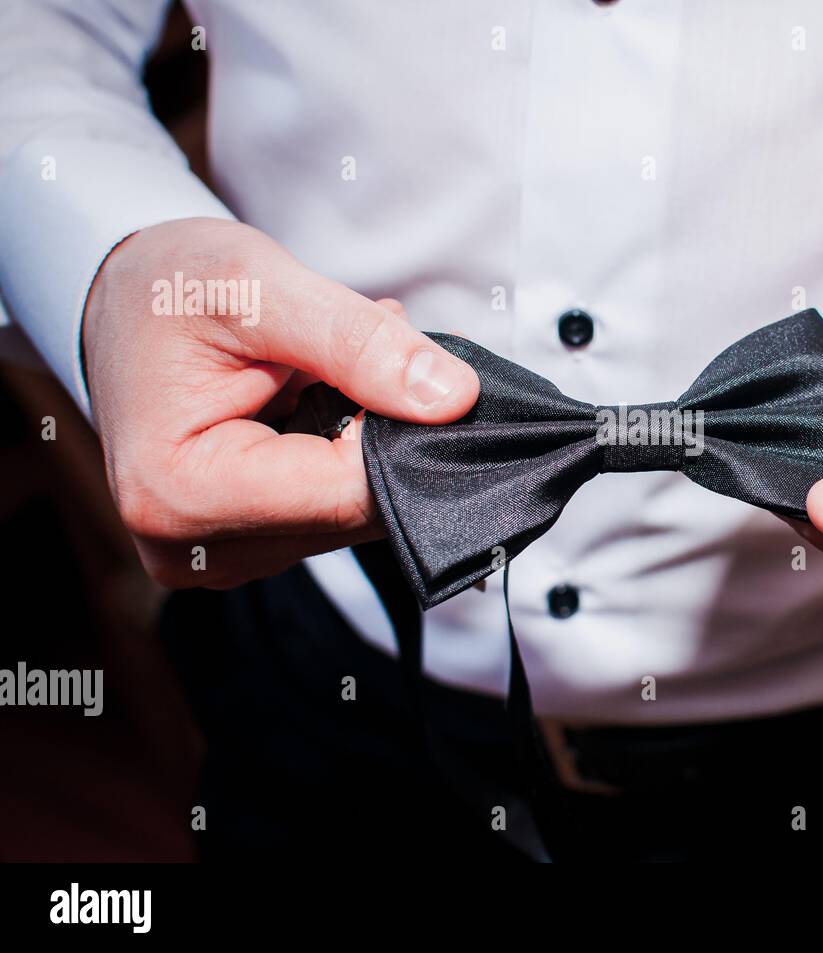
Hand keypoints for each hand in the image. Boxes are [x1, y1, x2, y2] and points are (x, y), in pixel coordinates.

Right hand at [83, 217, 478, 588]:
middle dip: (386, 427)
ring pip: (359, 511)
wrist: (121, 304)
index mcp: (180, 495)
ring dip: (370, 435)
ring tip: (330, 365)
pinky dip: (351, 450)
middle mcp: (199, 550)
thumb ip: (356, 342)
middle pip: (358, 511)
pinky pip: (339, 507)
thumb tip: (452, 400)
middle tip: (366, 346)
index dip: (403, 427)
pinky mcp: (253, 545)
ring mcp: (228, 556)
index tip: (412, 360)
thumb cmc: (166, 288)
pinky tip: (325, 398)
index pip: (350, 492)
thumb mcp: (257, 284)